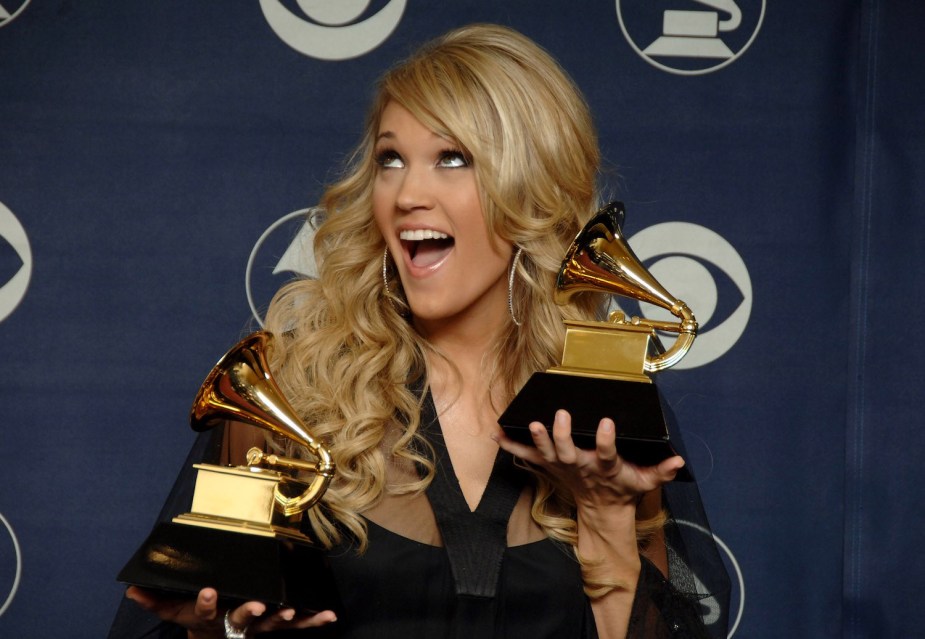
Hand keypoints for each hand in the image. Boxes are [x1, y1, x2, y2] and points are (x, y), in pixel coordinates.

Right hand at [125, 586, 336, 636]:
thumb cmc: (198, 621)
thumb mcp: (175, 612)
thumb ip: (156, 600)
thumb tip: (131, 589)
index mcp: (210, 619)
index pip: (206, 611)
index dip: (207, 603)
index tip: (210, 591)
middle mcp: (235, 625)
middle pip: (241, 620)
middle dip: (249, 613)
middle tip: (258, 605)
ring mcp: (257, 628)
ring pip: (272, 624)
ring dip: (283, 618)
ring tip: (294, 611)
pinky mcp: (275, 627)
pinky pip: (296, 627)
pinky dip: (313, 622)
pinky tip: (329, 616)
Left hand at [494, 409, 683, 510]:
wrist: (600, 509)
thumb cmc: (622, 488)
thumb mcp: (645, 482)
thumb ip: (661, 471)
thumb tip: (678, 460)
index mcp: (605, 467)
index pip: (607, 452)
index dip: (607, 440)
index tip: (608, 423)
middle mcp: (580, 465)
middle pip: (568, 451)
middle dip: (562, 434)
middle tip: (561, 415)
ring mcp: (561, 466)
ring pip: (546, 453)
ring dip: (537, 438)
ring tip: (530, 422)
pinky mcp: (549, 465)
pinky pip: (526, 455)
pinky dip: (510, 444)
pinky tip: (496, 432)